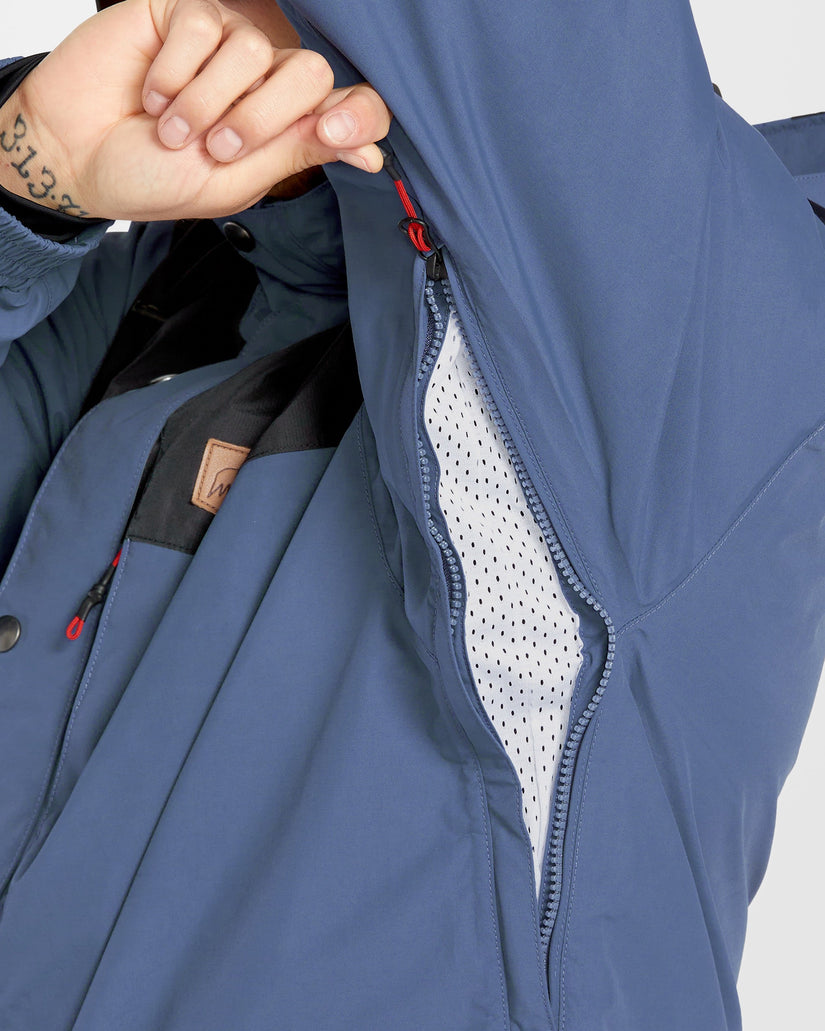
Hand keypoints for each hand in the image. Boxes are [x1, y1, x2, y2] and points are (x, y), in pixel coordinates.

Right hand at [0, 0, 390, 221]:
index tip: (341, 136)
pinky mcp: (183, 15)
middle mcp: (264, 80)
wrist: (79, 158)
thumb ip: (297, 151)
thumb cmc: (154, 177)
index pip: (351, 108)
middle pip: (310, 73)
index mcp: (286, 126)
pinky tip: (152, 92)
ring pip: (253, 50)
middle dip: (260, 120)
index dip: (360, 117)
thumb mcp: (236, 180)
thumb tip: (370, 151)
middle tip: (216, 147)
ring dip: (206, 102)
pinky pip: (203, 26)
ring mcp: (225, 44)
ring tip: (172, 128)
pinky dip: (175, 73)